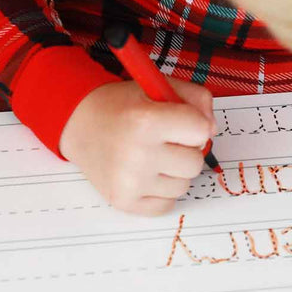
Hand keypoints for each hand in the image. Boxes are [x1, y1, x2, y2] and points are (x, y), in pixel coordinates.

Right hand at [60, 79, 215, 214]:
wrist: (80, 125)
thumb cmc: (123, 106)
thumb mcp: (159, 87)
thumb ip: (197, 99)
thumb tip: (212, 130)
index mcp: (145, 121)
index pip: (202, 131)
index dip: (194, 124)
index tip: (179, 121)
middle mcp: (137, 154)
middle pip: (195, 162)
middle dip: (185, 149)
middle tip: (162, 140)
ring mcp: (130, 182)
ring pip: (184, 185)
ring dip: (174, 172)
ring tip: (151, 156)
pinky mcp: (125, 202)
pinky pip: (168, 204)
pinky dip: (162, 191)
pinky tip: (145, 174)